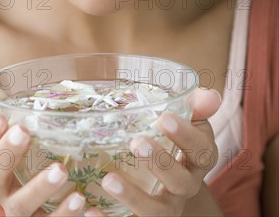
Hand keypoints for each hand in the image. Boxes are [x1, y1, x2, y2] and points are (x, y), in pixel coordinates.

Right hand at [0, 79, 104, 216]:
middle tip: (24, 131)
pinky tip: (81, 199)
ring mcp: (22, 211)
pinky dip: (65, 214)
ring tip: (61, 169)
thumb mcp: (13, 136)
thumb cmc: (27, 162)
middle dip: (7, 154)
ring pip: (21, 206)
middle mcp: (2, 190)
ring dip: (39, 187)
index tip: (1, 117)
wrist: (48, 206)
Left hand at [96, 87, 221, 216]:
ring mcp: (165, 207)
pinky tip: (90, 209)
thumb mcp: (184, 121)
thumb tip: (210, 95)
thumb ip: (194, 107)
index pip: (202, 150)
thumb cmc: (172, 140)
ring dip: (133, 197)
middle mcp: (185, 186)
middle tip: (137, 142)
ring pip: (157, 211)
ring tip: (108, 179)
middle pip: (181, 182)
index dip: (186, 136)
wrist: (163, 181)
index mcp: (198, 159)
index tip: (164, 118)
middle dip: (161, 163)